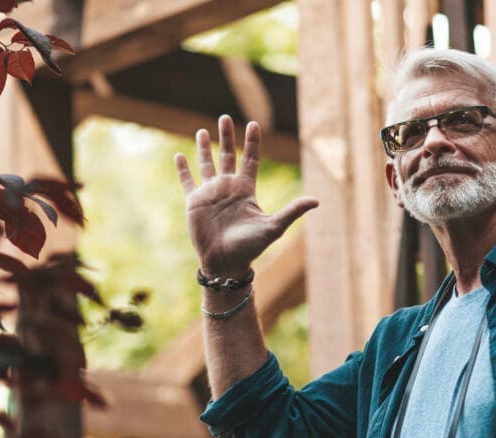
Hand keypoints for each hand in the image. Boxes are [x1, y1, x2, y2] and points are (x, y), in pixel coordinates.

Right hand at [174, 115, 317, 276]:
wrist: (226, 262)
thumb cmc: (250, 247)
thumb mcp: (274, 227)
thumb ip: (293, 211)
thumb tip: (316, 201)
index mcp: (246, 190)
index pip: (251, 160)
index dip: (252, 142)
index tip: (253, 124)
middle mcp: (228, 188)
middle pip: (228, 155)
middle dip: (226, 136)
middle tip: (224, 117)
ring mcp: (211, 194)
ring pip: (207, 164)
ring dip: (204, 148)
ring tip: (202, 131)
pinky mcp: (195, 202)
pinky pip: (188, 181)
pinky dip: (183, 169)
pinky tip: (178, 156)